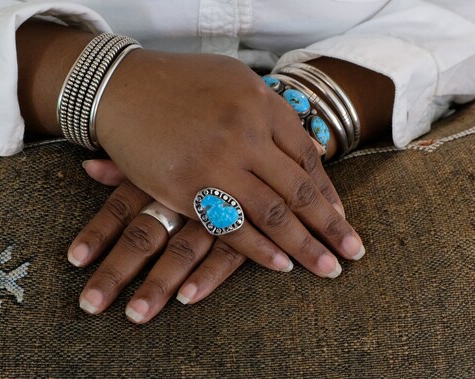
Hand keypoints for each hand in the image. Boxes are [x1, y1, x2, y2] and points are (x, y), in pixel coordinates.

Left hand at [68, 160, 246, 322]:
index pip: (119, 208)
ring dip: (157, 285)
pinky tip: (188, 297)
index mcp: (158, 176)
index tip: (74, 261)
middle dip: (115, 272)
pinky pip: (226, 253)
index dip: (96, 234)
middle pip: (143, 237)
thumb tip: (87, 167)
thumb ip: (126, 165)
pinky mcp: (248, 226)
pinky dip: (207, 276)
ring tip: (135, 315)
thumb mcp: (165, 149)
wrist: (261, 137)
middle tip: (90, 305)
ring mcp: (213, 212)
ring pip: (180, 251)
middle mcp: (181, 196)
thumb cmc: (203, 146)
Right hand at [94, 50, 363, 276]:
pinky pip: (230, 225)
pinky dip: (258, 249)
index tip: (341, 217)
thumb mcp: (234, 81)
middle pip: (299, 189)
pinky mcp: (187, 188)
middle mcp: (246, 133)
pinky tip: (281, 266)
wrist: (120, 86)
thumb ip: (271, 112)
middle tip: (354, 252)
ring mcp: (217, 162)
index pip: (307, 157)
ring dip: (303, 246)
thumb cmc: (178, 82)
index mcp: (261, 104)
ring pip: (272, 213)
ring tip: (329, 269)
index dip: (327, 192)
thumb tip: (307, 144)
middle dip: (330, 226)